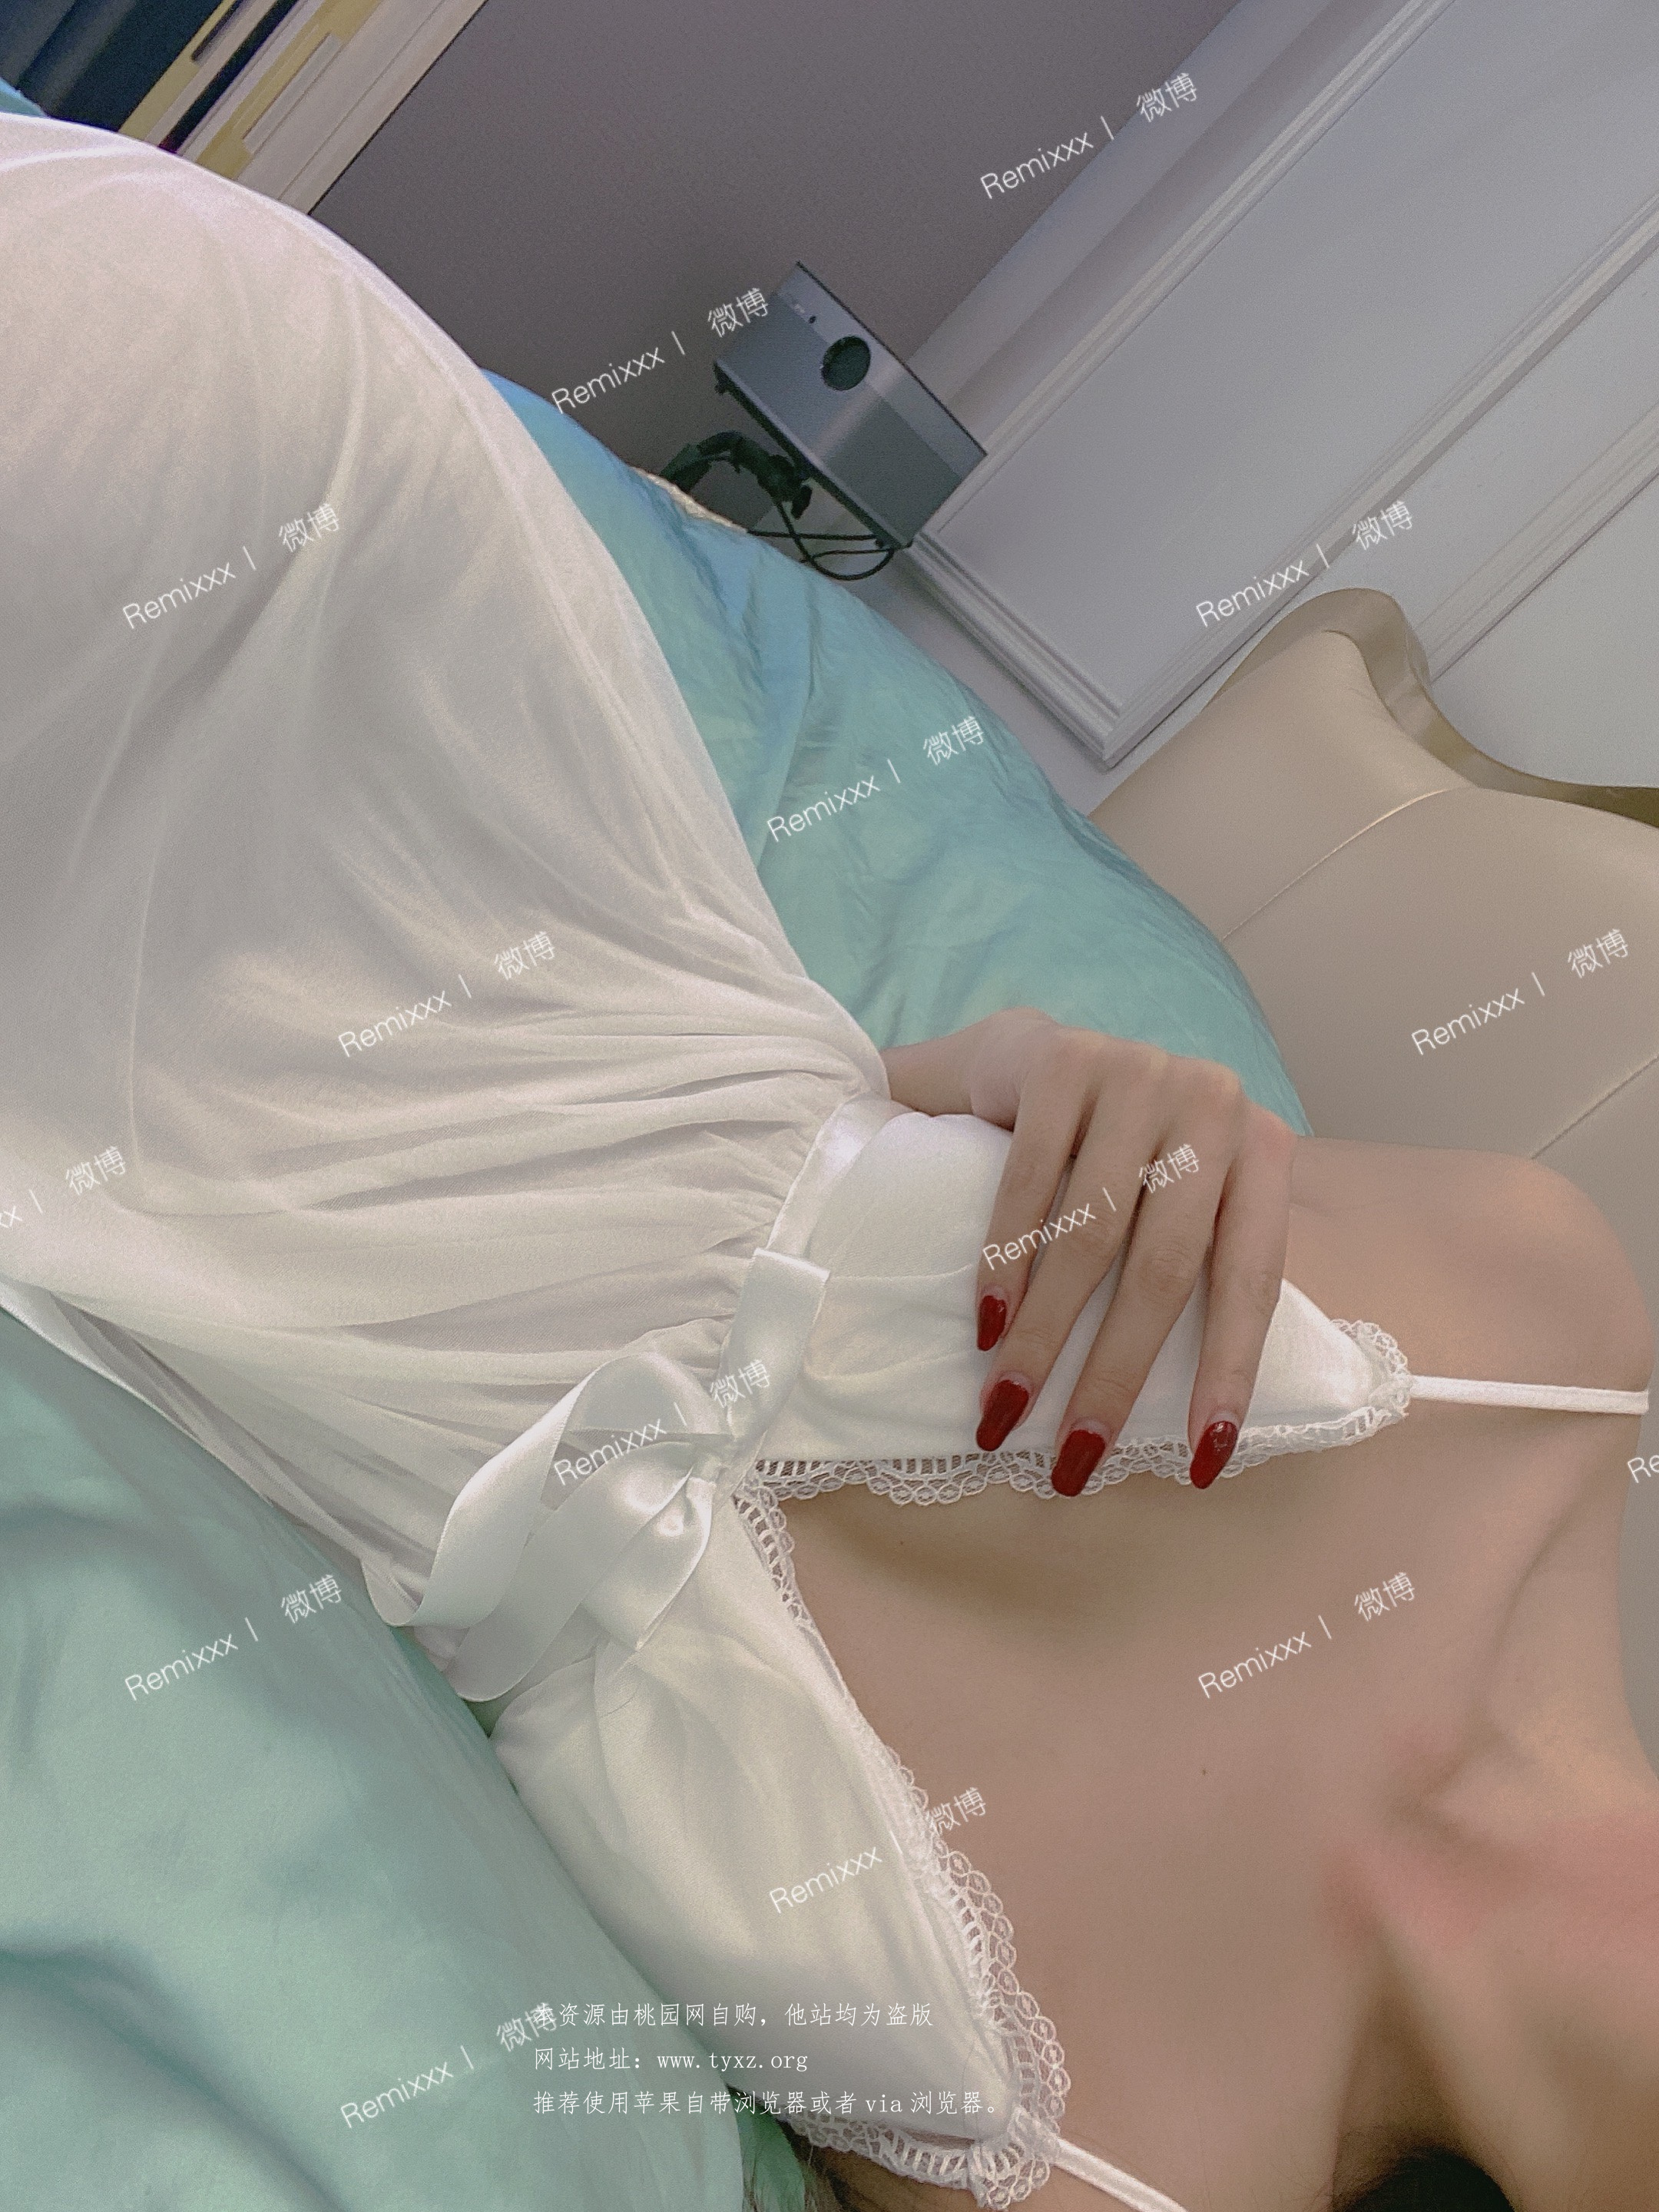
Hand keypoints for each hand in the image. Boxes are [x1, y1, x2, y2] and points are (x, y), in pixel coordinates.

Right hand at [879, 1008, 1297, 1493]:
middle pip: (1166, 1266)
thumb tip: (1206, 1419)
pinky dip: (1004, 1266)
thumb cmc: (1116, 1155)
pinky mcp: (1062, 1060)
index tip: (1202, 1459)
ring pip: (1092, 1234)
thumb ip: (1203, 1267)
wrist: (1033, 1056)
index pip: (1252, 1278)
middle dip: (1115, 1375)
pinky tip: (984, 1328)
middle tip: (1074, 1457)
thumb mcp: (1179, 1197)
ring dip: (1044, 1337)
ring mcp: (1138, 1072)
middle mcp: (1212, 1102)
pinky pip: (1028, 1183)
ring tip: (1006, 1409)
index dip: (1229, 1372)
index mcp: (1261, 1149)